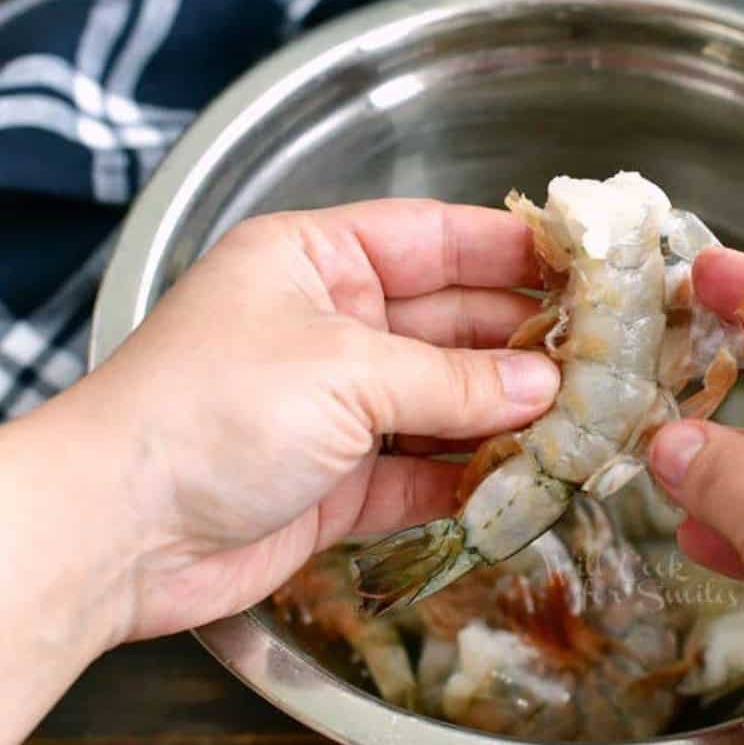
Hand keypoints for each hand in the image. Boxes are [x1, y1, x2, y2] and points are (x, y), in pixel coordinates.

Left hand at [79, 200, 560, 640]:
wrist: (117, 532)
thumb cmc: (211, 410)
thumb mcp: (343, 372)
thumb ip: (451, 381)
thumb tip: (543, 387)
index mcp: (317, 262)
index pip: (433, 238)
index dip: (508, 249)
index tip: (582, 263)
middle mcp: (332, 326)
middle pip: (450, 323)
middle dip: (520, 343)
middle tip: (600, 358)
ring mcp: (338, 405)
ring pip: (444, 401)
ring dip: (504, 416)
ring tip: (580, 422)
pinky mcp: (341, 479)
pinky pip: (423, 470)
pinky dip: (469, 478)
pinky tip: (523, 480)